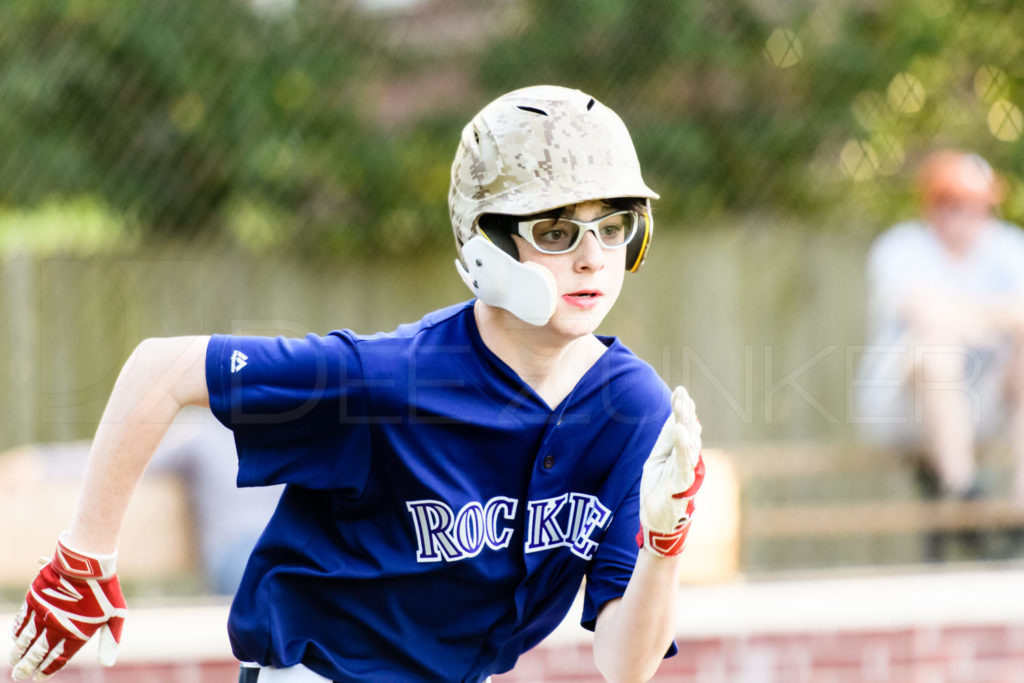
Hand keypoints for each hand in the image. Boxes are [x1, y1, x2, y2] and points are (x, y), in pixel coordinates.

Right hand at [9, 535, 126, 679]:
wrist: (88, 563)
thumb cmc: (106, 588)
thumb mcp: (117, 614)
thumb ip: (110, 640)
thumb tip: (107, 664)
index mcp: (77, 634)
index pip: (58, 659)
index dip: (47, 670)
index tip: (37, 678)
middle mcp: (57, 628)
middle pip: (37, 653)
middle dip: (27, 666)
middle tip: (19, 675)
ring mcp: (43, 614)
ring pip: (25, 640)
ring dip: (18, 652)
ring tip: (13, 660)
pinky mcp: (34, 600)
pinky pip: (22, 621)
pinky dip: (17, 632)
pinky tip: (14, 638)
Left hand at [637, 386, 704, 557]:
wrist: (656, 520)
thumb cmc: (659, 489)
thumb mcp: (657, 458)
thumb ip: (667, 440)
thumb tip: (675, 417)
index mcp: (681, 452)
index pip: (684, 426)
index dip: (682, 409)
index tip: (680, 391)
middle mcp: (688, 460)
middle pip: (689, 431)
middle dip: (685, 412)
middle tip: (681, 392)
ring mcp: (687, 471)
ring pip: (689, 444)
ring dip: (685, 424)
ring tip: (682, 406)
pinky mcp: (683, 485)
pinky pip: (684, 462)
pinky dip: (684, 446)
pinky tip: (682, 431)